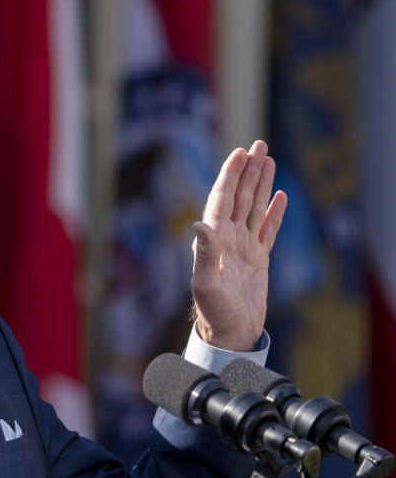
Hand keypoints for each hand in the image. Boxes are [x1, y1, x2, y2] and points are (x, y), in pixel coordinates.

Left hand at [190, 140, 286, 350]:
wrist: (230, 333)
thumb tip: (199, 224)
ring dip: (262, 184)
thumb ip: (204, 253)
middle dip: (248, 170)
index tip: (239, 153)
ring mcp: (243, 247)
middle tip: (258, 144)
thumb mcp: (206, 283)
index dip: (230, 175)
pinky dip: (274, 212)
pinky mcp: (257, 259)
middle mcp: (227, 238)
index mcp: (213, 238)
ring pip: (254, 207)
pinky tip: (279, 195)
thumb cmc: (213, 311)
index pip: (222, 198)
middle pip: (240, 196)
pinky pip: (267, 229)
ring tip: (269, 160)